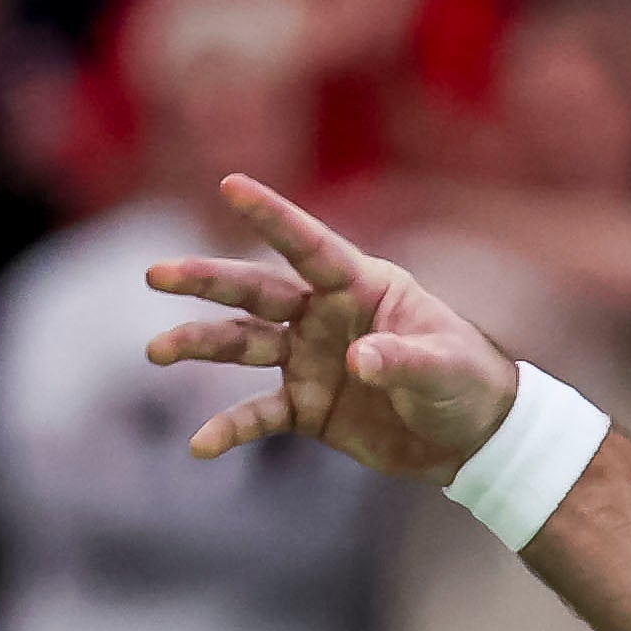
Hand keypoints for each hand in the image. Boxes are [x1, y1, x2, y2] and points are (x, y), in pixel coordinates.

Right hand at [145, 176, 523, 482]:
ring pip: (243, 346)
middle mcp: (324, 317)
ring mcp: (309, 361)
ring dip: (201, 345)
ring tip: (158, 351)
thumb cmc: (467, 382)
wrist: (473, 440)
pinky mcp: (306, 408)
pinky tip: (200, 445)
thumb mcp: (443, 366)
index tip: (229, 184)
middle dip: (207, 282)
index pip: (309, 246)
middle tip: (157, 274)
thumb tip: (358, 361)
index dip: (272, 216)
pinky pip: (259, 415)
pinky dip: (231, 429)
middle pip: (256, 292)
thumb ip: (402, 359)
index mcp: (360, 287)